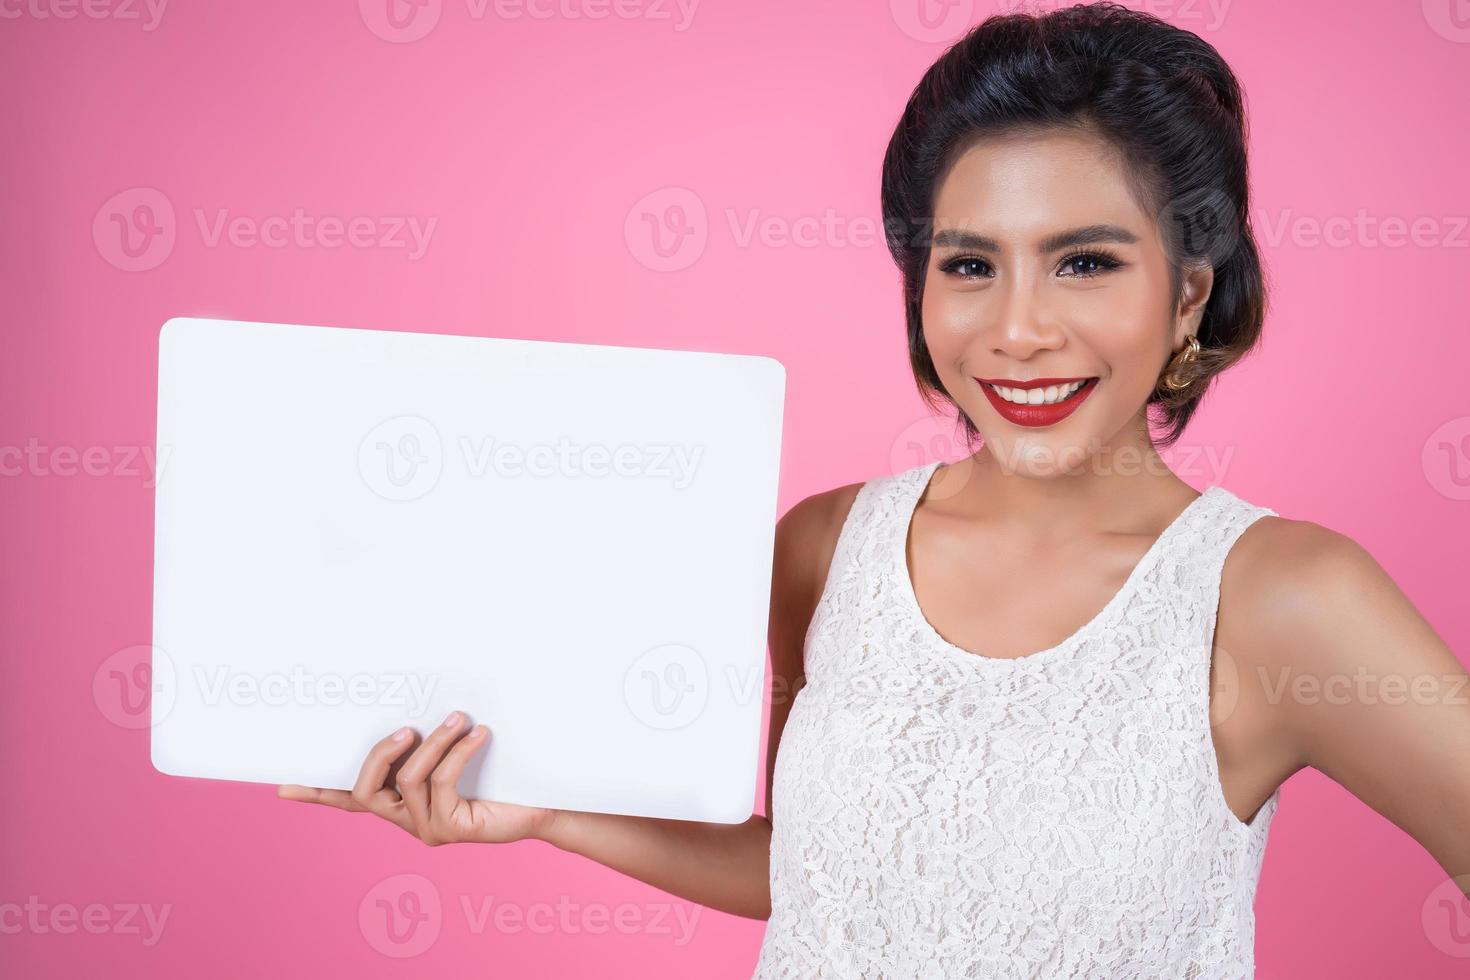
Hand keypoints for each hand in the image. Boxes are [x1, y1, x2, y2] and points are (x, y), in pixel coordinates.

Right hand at [277, 710, 560, 845]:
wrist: (542, 802)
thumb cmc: (499, 771)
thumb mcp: (456, 748)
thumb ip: (428, 736)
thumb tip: (413, 701)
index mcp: (401, 801)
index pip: (350, 799)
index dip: (317, 793)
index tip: (282, 787)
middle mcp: (407, 819)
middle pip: (366, 791)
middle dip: (380, 754)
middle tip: (407, 727)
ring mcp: (427, 829)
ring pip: (409, 781)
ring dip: (432, 743)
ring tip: (457, 718)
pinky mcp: (452, 829)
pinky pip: (443, 783)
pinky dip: (458, 753)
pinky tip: (480, 735)